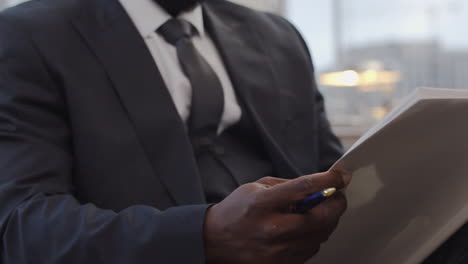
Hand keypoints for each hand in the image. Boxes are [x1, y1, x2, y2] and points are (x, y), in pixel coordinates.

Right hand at [204, 170, 349, 263]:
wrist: (215, 241)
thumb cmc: (237, 210)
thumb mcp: (256, 187)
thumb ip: (288, 186)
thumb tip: (320, 185)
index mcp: (262, 203)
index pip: (303, 188)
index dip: (328, 180)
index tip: (342, 175)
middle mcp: (270, 229)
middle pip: (319, 217)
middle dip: (336, 204)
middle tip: (338, 196)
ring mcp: (276, 251)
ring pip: (320, 235)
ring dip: (327, 221)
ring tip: (320, 211)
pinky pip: (311, 249)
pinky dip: (315, 236)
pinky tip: (306, 228)